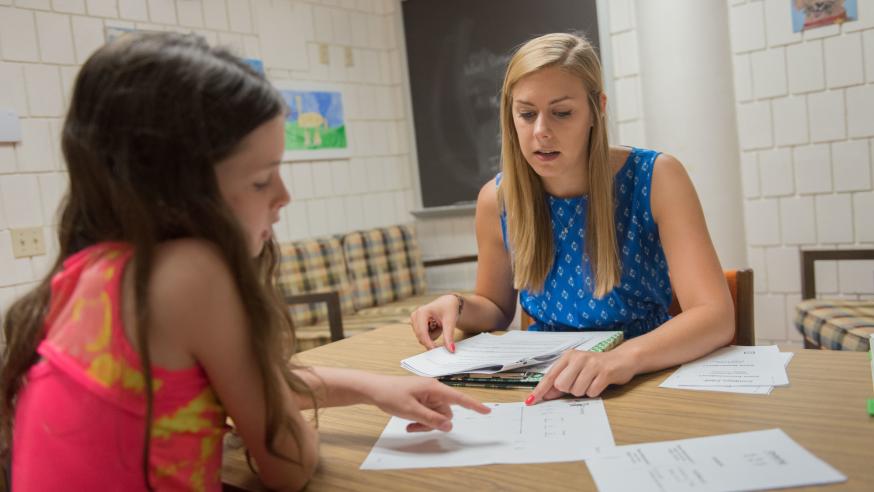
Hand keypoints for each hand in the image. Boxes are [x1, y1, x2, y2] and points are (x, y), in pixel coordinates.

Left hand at [365, 375, 490, 431]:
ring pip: (436, 415)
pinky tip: (409, 422)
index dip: (474, 405)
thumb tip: (450, 425)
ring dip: (425, 423)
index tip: (487, 411)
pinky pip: (428, 413)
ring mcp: (427, 395)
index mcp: (434, 388)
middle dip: (434, 423)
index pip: (459, 398)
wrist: (373, 389)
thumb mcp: (411, 410)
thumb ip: (432, 419)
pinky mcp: (421, 399)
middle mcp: (433, 390)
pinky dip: (421, 420)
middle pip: (445, 412)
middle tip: (415, 426)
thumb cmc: (390, 394)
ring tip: (409, 424)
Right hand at [410, 295, 459, 351]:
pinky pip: (423, 336)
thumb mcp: (450, 321)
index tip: (436, 350)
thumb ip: (449, 336)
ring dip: (432, 336)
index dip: (428, 343)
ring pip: (422, 337)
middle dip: (431, 339)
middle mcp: (415, 315)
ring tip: (439, 326)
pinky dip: (431, 334)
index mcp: (421, 312)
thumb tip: (451, 349)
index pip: (422, 332)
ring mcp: (414, 320)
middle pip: (420, 336)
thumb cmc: (449, 308)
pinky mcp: (416, 324)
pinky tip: (435, 326)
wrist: (448, 302)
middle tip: (443, 334)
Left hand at [526, 349, 637, 403]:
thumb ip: (561, 382)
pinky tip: (599, 383)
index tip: (531, 401)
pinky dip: (594, 392)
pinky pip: (592, 392)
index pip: (550, 376)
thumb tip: (546, 394)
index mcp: (568, 357)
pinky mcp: (605, 372)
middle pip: (562, 385)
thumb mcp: (576, 371)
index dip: (540, 390)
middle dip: (569, 390)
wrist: (622, 360)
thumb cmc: (595, 367)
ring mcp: (592, 364)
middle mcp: (578, 358)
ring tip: (591, 381)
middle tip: (580, 383)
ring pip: (577, 390)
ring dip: (583, 391)